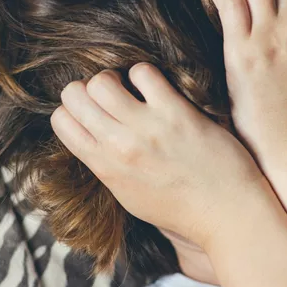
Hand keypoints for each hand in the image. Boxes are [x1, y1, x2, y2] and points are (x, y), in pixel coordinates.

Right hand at [51, 63, 265, 247]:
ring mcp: (146, 128)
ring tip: (132, 89)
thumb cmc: (180, 207)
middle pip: (74, 94)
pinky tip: (157, 88)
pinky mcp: (176, 113)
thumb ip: (105, 164)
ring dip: (114, 77)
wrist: (225, 213)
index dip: (73, 109)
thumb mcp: (128, 194)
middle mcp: (119, 146)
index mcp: (104, 166)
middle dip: (88, 88)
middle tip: (111, 96)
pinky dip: (145, 74)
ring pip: (102, 80)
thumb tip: (90, 135)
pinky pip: (142, 72)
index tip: (92, 111)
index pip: (60, 120)